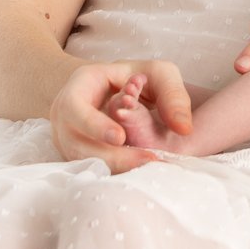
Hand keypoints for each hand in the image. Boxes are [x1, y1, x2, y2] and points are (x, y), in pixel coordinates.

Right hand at [47, 58, 191, 170]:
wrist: (119, 91)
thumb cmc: (139, 77)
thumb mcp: (159, 74)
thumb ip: (173, 96)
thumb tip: (184, 129)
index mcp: (78, 87)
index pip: (74, 108)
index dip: (94, 125)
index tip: (120, 137)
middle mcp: (65, 116)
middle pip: (75, 142)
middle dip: (108, 155)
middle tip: (145, 160)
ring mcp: (68, 138)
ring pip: (82, 161)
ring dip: (114, 168)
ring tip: (149, 168)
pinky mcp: (79, 156)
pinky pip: (90, 168)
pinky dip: (114, 172)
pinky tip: (139, 174)